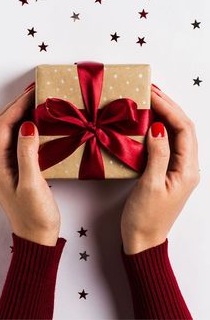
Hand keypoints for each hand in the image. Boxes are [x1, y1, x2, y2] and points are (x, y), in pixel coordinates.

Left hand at [0, 84, 60, 245]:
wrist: (37, 236)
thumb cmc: (35, 214)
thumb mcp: (31, 184)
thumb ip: (27, 154)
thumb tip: (27, 125)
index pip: (3, 126)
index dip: (17, 105)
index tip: (33, 91)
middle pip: (3, 126)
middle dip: (17, 106)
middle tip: (35, 92)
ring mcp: (6, 167)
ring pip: (9, 133)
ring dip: (21, 115)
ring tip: (37, 102)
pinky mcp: (16, 170)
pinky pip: (17, 142)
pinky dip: (26, 128)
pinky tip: (38, 125)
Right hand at [121, 84, 199, 253]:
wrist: (142, 240)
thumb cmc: (145, 217)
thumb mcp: (151, 185)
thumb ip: (157, 155)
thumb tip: (158, 127)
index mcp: (187, 171)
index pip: (183, 129)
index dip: (169, 108)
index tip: (152, 94)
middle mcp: (187, 167)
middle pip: (183, 129)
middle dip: (169, 106)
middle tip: (151, 90)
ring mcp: (178, 169)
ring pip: (176, 135)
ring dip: (165, 115)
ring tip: (150, 99)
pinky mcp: (167, 172)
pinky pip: (167, 144)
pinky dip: (159, 129)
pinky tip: (148, 122)